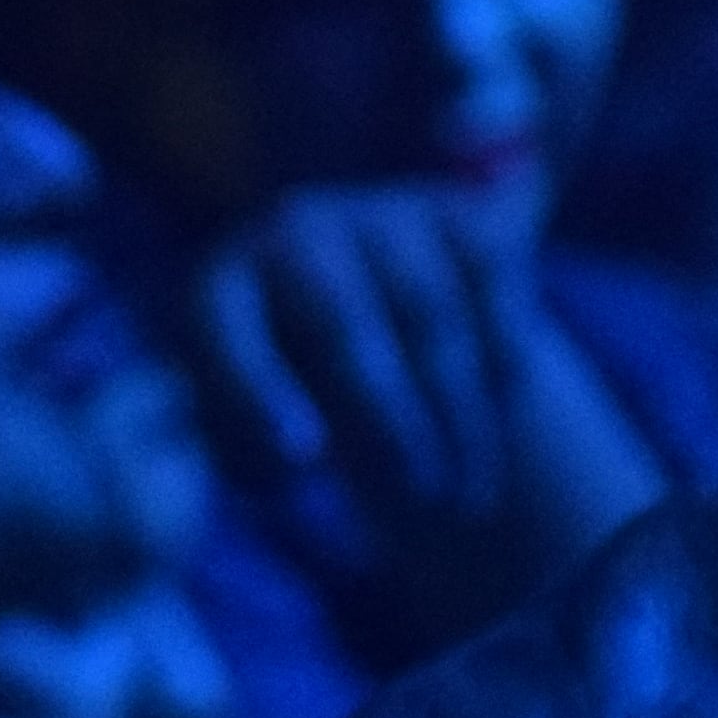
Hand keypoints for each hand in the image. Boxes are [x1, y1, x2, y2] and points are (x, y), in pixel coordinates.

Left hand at [189, 179, 667, 646]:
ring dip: (452, 418)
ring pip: (427, 318)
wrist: (385, 349)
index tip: (303, 461)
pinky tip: (490, 434)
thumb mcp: (259, 441)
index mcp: (220, 287)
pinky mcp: (461, 219)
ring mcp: (380, 214)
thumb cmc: (304, 415)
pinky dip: (498, 375)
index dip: (257, 393)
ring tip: (460, 497)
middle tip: (418, 503)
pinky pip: (491, 298)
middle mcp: (293, 231)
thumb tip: (288, 465)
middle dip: (384, 424)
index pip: (227, 334)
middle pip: (339, 325)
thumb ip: (251, 455)